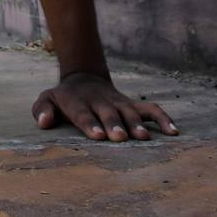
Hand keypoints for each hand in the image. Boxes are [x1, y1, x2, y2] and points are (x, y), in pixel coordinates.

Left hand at [33, 72, 178, 141]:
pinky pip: (151, 109)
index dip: (91, 124)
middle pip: (108, 113)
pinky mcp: (133, 104)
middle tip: (120, 137)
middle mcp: (101, 102)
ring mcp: (119, 103)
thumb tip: (43, 122)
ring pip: (130, 111)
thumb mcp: (48, 99)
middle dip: (115, 124)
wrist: (85, 79)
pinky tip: (174, 132)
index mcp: (78, 103)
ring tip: (144, 137)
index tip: (98, 135)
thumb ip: (42, 109)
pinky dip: (163, 119)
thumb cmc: (65, 98)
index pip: (84, 114)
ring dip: (137, 123)